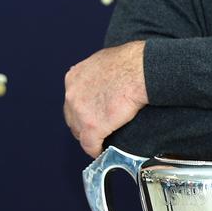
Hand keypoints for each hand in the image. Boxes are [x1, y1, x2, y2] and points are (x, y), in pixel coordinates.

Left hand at [64, 41, 147, 156]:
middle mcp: (72, 95)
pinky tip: (101, 150)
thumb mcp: (104, 60)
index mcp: (74, 78)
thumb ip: (97, 72)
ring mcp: (80, 112)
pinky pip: (90, 144)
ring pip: (80, 132)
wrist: (139, 71)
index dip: (83, 109)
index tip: (91, 113)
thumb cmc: (130, 62)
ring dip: (89, 137)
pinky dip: (95, 149)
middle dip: (82, 124)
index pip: (73, 100)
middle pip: (72, 117)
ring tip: (101, 140)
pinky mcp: (92, 127)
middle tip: (96, 127)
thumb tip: (104, 78)